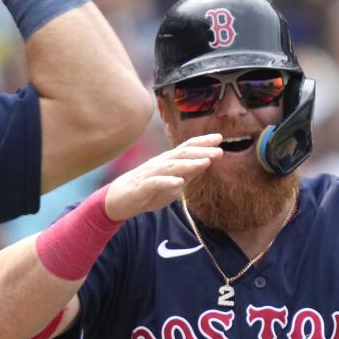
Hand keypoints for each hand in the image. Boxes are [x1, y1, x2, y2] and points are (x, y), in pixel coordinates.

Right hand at [104, 135, 222, 221]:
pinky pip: (156, 183)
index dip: (202, 142)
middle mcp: (160, 163)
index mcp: (168, 161)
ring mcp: (151, 174)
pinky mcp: (142, 187)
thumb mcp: (173, 183)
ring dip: (189, 164)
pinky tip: (179, 182)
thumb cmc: (148, 190)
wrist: (119, 200)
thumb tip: (206, 163)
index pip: (187, 147)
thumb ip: (188, 173)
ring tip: (205, 162)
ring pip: (171, 166)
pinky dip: (168, 181)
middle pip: (182, 154)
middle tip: (219, 150)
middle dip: (201, 151)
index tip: (220, 138)